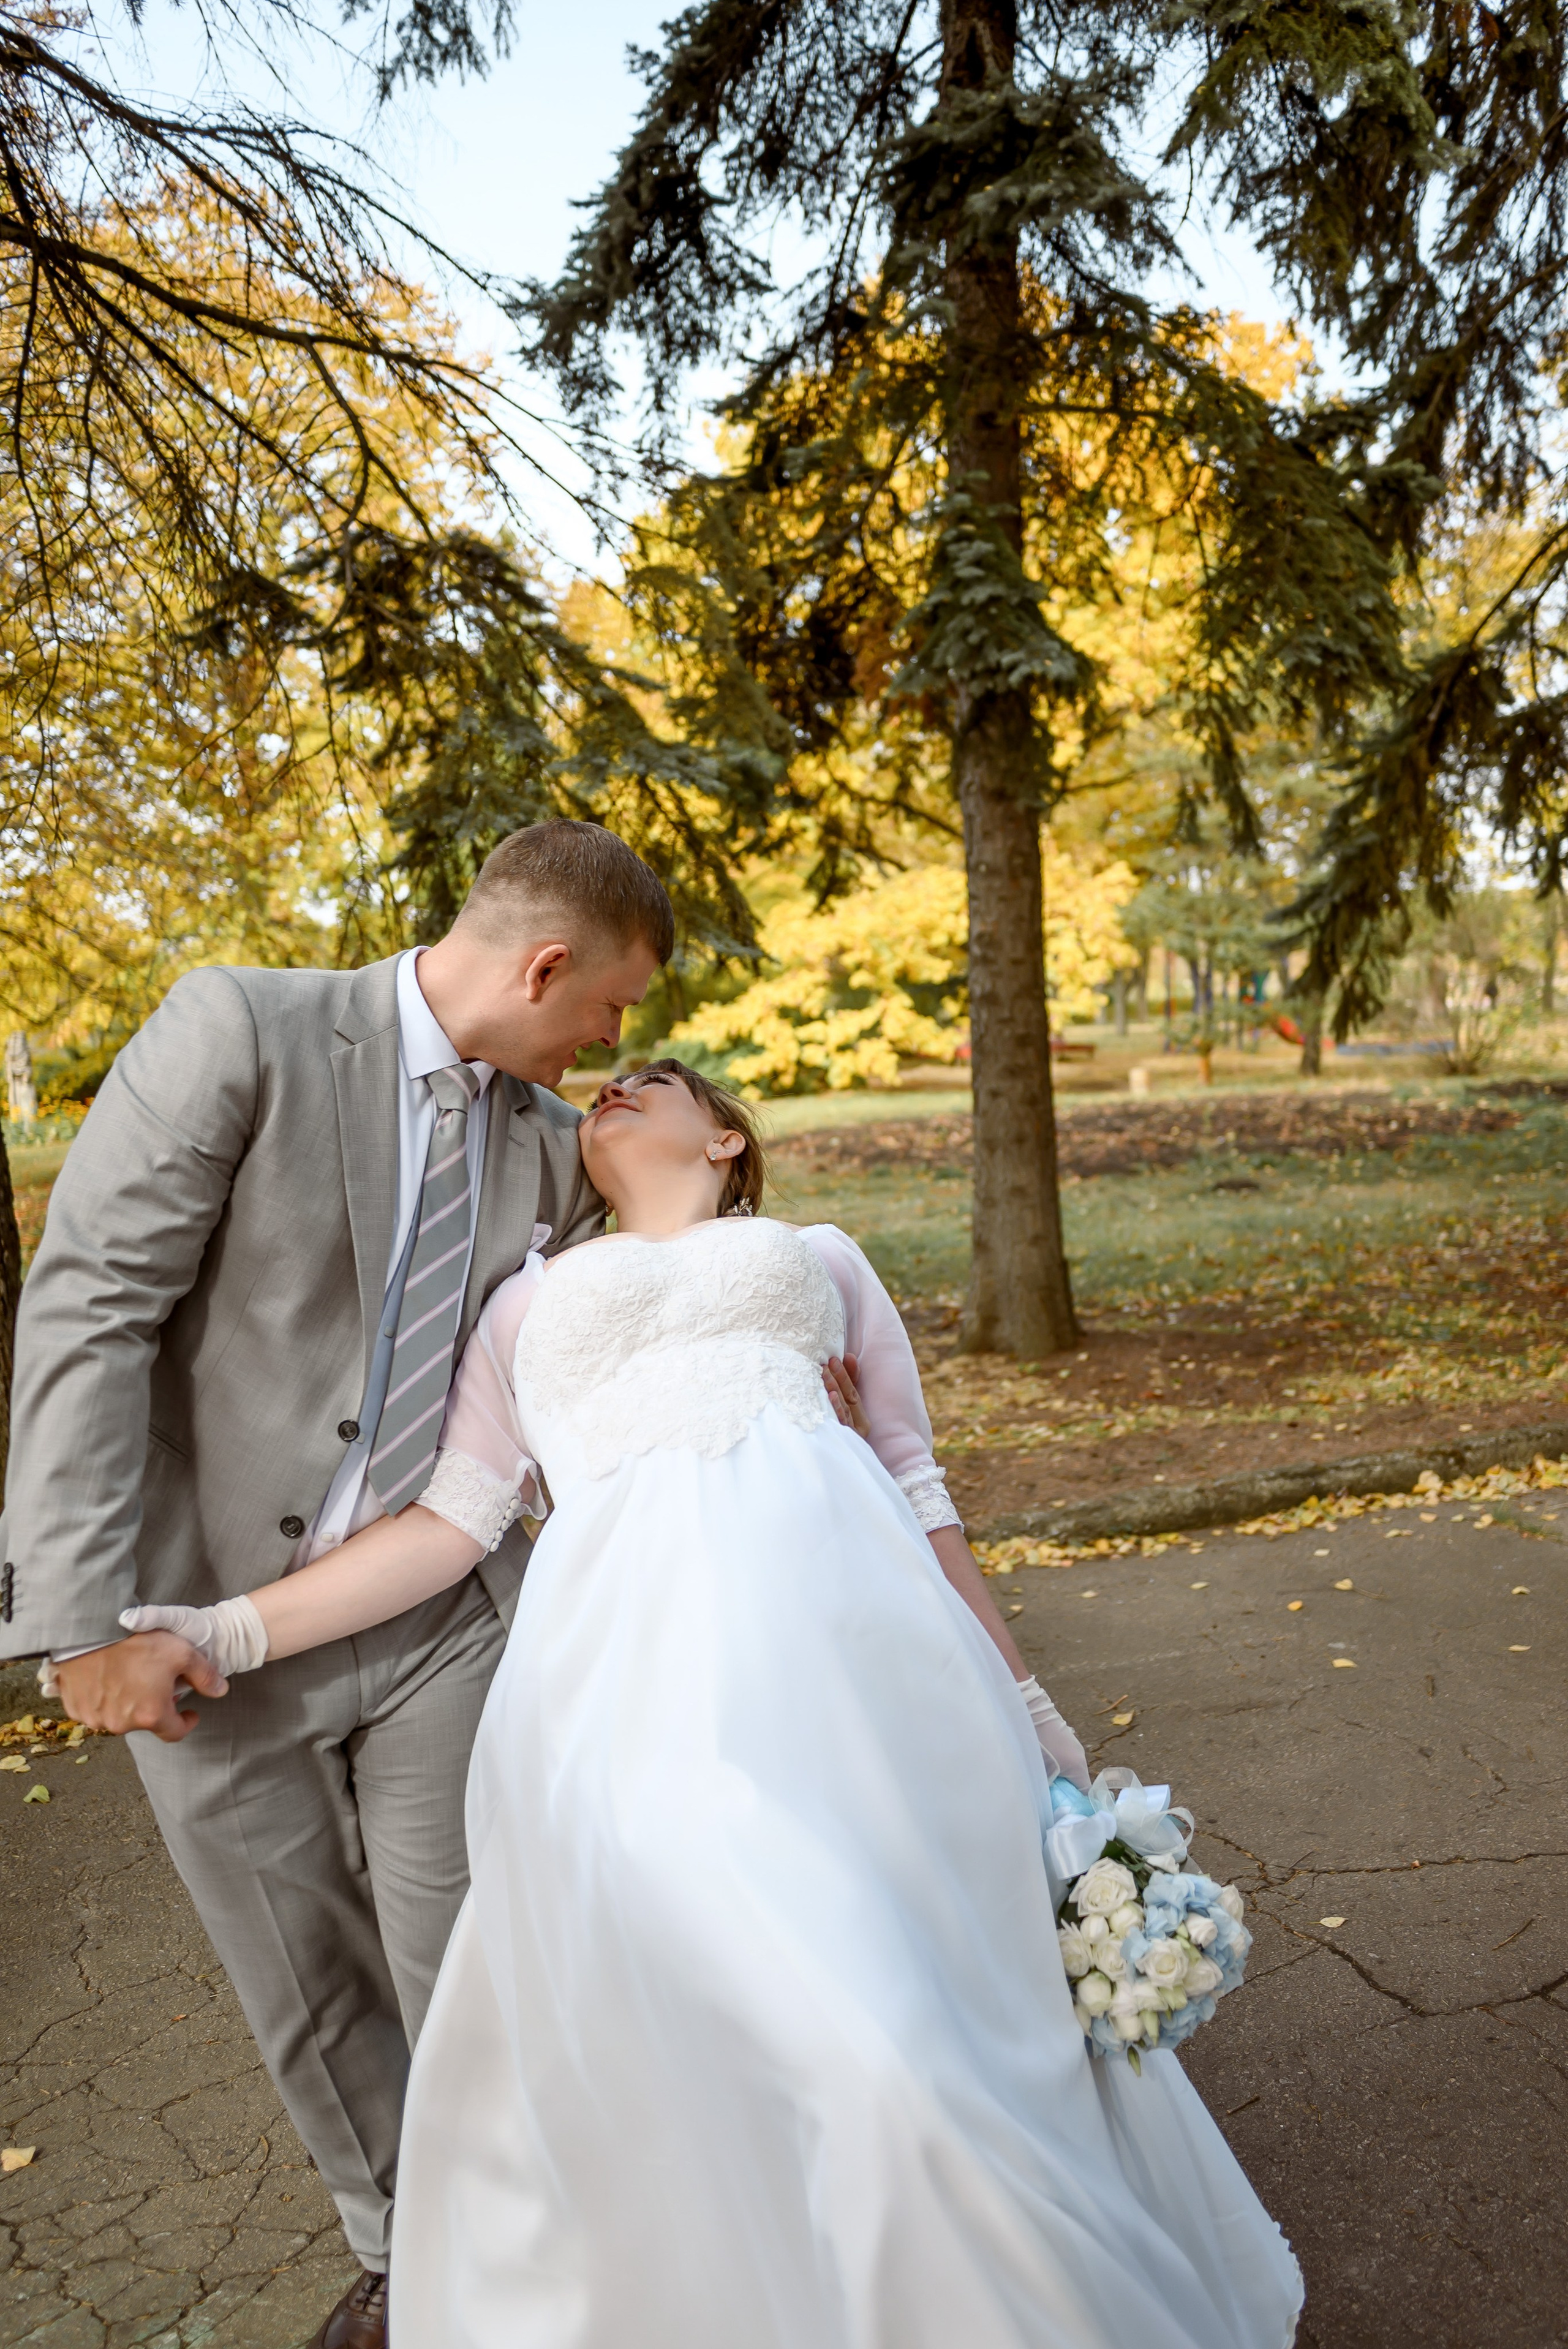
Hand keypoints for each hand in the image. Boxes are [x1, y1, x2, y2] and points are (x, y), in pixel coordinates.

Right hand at [53, 1632, 227, 1741]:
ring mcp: (96, 1718)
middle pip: (145, 1722)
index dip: (185, 1723)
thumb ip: (205, 1675)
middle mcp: (122, 1724)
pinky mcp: (76, 1709)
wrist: (88, 1630)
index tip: (189, 1713)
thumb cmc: (135, 1641)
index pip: (174, 1733)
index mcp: (151, 1714)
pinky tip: (107, 1678)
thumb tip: (221, 1691)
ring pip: (119, 1716)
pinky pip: (95, 1710)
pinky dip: (104, 1699)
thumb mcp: (182, 1652)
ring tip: (131, 1677)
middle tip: (156, 1683)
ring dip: (128, 1704)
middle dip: (154, 1707)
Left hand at [823, 1353, 868, 1437]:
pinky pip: (838, 1425)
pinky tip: (830, 1396)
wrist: (831, 1473)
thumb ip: (850, 1384)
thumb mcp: (846, 1408)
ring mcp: (849, 1439)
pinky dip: (835, 1410)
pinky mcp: (838, 1445)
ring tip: (825, 1372)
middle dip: (839, 1379)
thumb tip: (850, 1357)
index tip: (835, 1358)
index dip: (846, 1375)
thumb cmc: (838, 1433)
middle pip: (849, 1400)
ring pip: (843, 1410)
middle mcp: (858, 1430)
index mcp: (861, 1421)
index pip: (854, 1394)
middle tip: (827, 1361)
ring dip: (833, 1389)